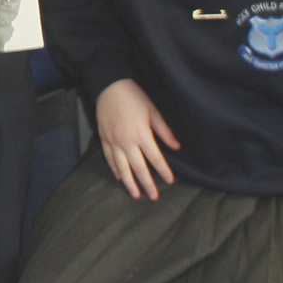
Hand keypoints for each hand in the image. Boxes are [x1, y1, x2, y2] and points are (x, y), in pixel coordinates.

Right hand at [95, 77, 182, 200]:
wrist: (110, 86)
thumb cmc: (134, 97)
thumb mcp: (153, 112)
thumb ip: (164, 131)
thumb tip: (177, 147)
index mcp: (141, 134)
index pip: (155, 158)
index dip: (163, 171)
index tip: (170, 181)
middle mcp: (127, 141)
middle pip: (138, 168)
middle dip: (147, 184)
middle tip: (153, 196)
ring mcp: (114, 141)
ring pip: (122, 167)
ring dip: (129, 183)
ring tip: (135, 194)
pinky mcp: (104, 139)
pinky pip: (109, 159)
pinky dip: (115, 169)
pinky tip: (119, 177)